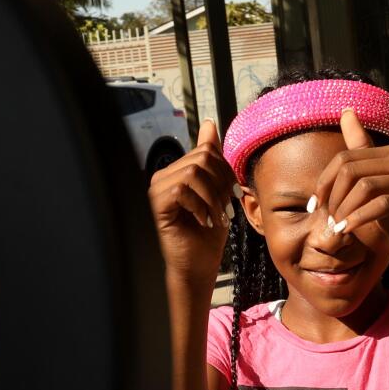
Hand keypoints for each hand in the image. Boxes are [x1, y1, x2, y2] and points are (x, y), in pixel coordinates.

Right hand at [148, 119, 236, 289]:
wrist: (198, 265)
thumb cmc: (207, 234)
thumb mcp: (218, 191)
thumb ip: (214, 160)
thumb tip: (210, 124)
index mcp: (178, 170)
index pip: (206, 150)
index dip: (225, 170)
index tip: (233, 194)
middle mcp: (164, 176)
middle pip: (201, 158)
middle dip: (221, 183)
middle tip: (225, 207)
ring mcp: (157, 189)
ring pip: (193, 172)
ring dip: (212, 197)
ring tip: (215, 216)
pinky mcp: (156, 204)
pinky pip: (182, 189)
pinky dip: (199, 205)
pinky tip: (202, 221)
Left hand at [314, 108, 388, 282]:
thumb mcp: (373, 184)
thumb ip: (360, 152)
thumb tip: (347, 110)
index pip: (344, 158)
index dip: (324, 182)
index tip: (314, 205)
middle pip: (351, 170)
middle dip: (333, 197)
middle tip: (329, 220)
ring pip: (365, 187)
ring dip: (344, 210)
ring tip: (337, 227)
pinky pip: (381, 205)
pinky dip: (358, 218)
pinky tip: (348, 230)